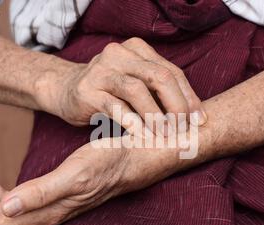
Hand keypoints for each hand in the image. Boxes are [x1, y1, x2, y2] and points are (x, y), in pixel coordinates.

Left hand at [0, 137, 181, 224]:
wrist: (138, 158)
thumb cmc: (111, 162)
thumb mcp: (76, 173)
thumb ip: (41, 193)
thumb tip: (5, 208)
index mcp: (47, 211)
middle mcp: (46, 214)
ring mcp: (51, 206)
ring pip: (6, 214)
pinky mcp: (56, 195)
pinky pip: (19, 204)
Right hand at [43, 37, 206, 134]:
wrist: (64, 89)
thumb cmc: (108, 90)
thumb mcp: (134, 82)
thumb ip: (159, 90)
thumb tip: (195, 115)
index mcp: (137, 49)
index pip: (171, 72)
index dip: (189, 97)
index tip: (199, 120)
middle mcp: (120, 54)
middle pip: (159, 76)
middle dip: (177, 105)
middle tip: (185, 128)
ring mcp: (101, 70)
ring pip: (137, 90)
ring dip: (156, 115)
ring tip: (166, 135)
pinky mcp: (87, 90)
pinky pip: (114, 106)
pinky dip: (131, 122)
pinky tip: (142, 136)